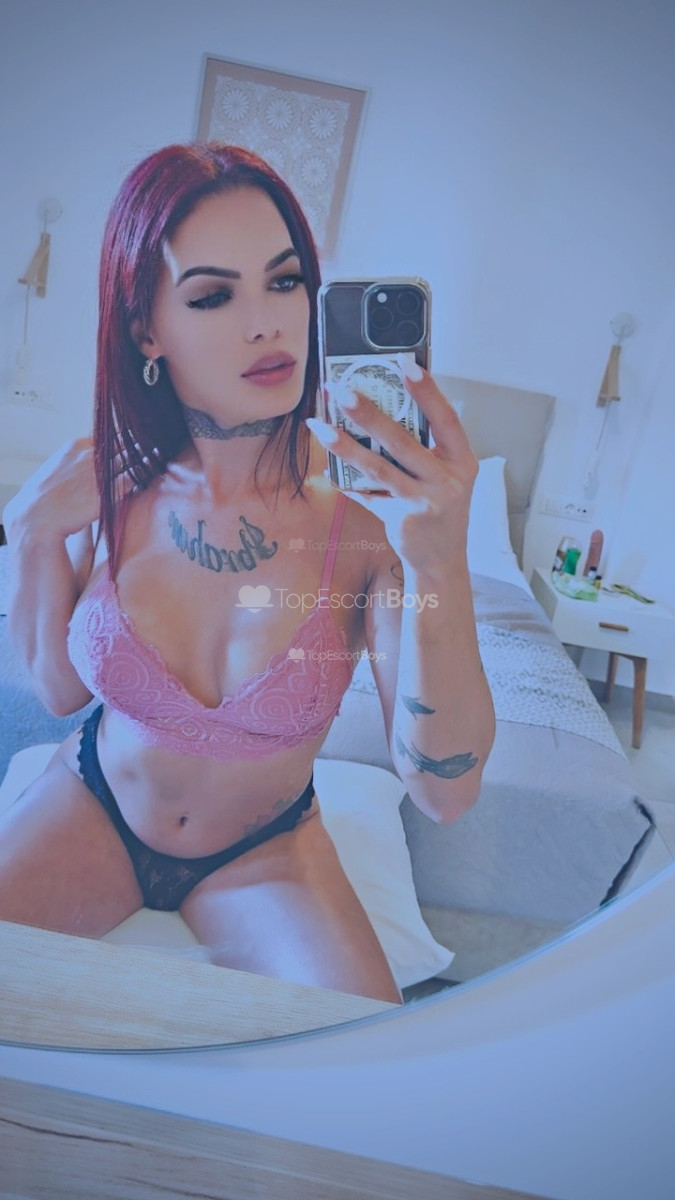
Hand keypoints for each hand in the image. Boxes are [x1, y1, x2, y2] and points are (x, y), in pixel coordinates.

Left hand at [307, 363, 477, 576]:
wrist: (441, 559)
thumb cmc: (439, 508)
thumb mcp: (443, 475)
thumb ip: (421, 448)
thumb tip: (378, 409)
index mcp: (462, 460)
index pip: (445, 418)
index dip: (427, 390)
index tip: (404, 363)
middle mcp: (448, 480)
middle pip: (403, 441)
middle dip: (368, 413)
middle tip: (341, 390)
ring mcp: (424, 502)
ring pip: (378, 468)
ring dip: (345, 445)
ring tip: (320, 427)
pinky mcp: (402, 519)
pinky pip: (368, 493)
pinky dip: (347, 480)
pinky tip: (329, 467)